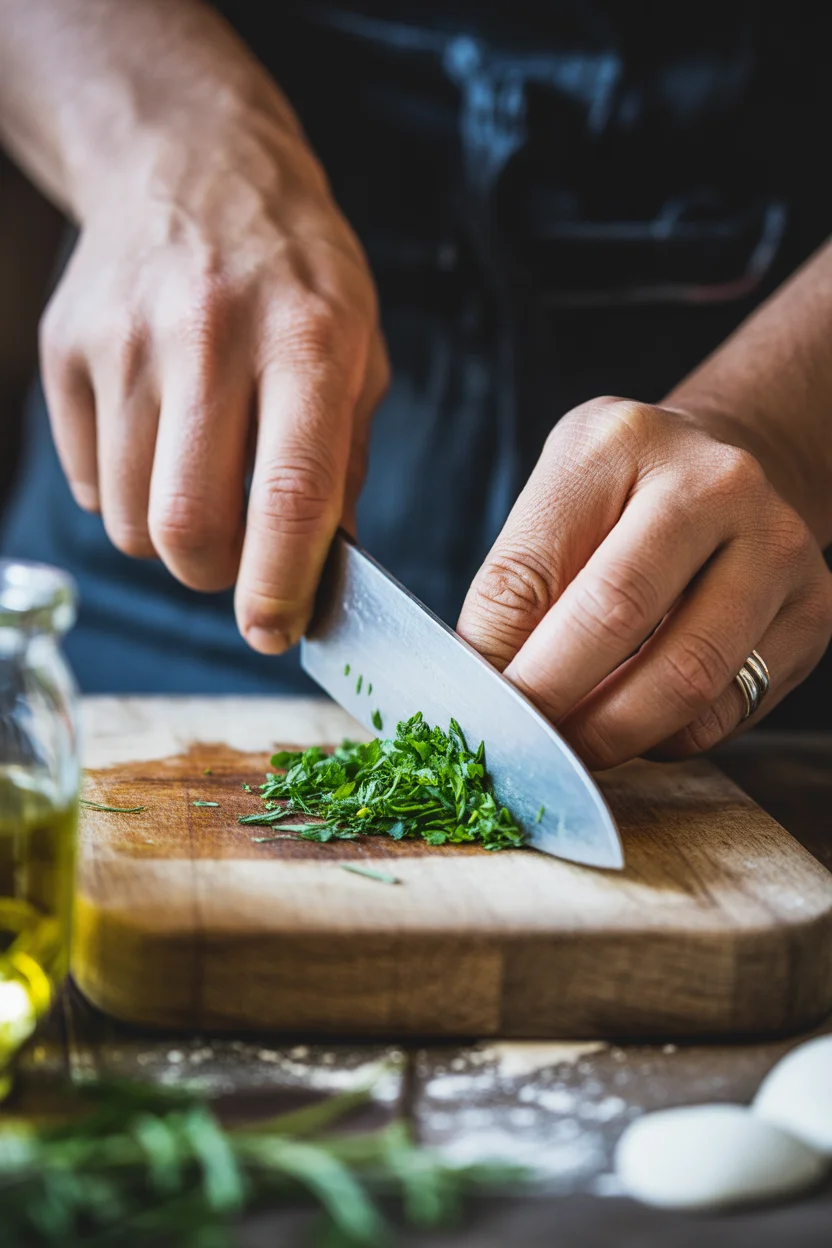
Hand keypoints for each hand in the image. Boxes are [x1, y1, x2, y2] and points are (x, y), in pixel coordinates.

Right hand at [39, 76, 387, 653]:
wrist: (190, 164)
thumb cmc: (293, 272)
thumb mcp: (359, 348)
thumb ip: (344, 462)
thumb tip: (322, 572)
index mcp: (307, 341)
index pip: (289, 495)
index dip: (280, 585)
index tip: (276, 632)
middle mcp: (209, 336)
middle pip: (190, 525)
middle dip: (216, 577)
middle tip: (239, 564)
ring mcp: (125, 342)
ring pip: (131, 520)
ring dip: (172, 537)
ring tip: (202, 482)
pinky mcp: (66, 351)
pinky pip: (88, 483)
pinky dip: (127, 494)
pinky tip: (158, 439)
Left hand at [458, 397, 831, 767]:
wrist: (731, 482)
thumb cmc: (623, 502)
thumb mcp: (557, 509)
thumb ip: (517, 590)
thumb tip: (484, 688)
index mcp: (621, 444)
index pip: (535, 570)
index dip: (498, 659)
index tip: (480, 712)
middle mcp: (714, 483)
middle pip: (615, 618)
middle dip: (555, 701)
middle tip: (525, 745)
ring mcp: (777, 546)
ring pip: (685, 680)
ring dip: (614, 733)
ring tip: (575, 745)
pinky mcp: (815, 611)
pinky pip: (728, 709)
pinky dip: (670, 738)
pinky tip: (642, 725)